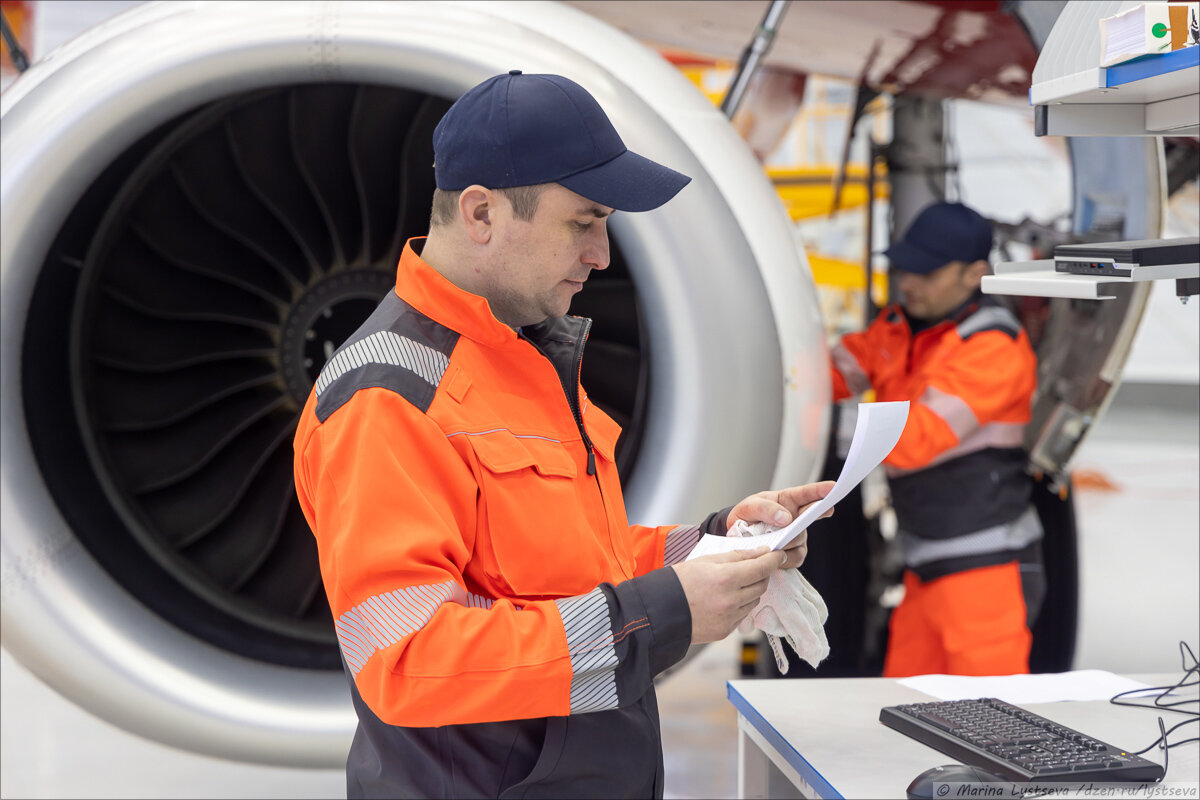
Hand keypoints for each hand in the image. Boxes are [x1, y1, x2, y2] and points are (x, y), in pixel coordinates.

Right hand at [671, 548, 785, 643]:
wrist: (659, 611)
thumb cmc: (678, 582)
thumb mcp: (706, 560)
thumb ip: (736, 556)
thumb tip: (759, 553)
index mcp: (726, 578)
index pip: (761, 567)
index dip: (773, 560)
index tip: (778, 555)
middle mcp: (731, 600)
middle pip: (761, 584)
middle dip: (761, 574)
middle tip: (753, 567)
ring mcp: (729, 618)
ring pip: (754, 601)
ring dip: (750, 590)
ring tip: (733, 585)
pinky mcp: (725, 631)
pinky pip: (742, 615)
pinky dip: (739, 606)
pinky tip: (724, 600)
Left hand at [726, 481, 834, 568]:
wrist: (738, 538)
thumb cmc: (746, 516)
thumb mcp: (749, 507)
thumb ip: (765, 508)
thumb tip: (786, 518)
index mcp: (787, 500)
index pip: (807, 494)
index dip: (821, 490)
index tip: (834, 487)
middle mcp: (797, 517)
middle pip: (811, 516)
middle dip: (816, 513)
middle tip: (819, 510)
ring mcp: (798, 536)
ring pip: (799, 540)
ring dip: (786, 542)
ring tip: (770, 542)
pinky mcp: (794, 553)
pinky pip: (795, 558)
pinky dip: (784, 559)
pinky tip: (774, 556)